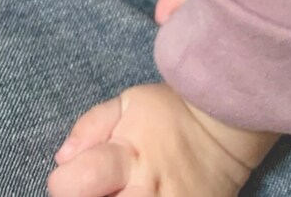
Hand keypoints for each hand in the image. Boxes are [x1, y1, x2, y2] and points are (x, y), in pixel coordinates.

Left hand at [48, 84, 278, 196]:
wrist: (227, 129)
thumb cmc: (173, 113)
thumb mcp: (130, 103)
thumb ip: (92, 126)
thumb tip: (63, 158)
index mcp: (125, 158)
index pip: (73, 183)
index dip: (64, 183)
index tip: (73, 177)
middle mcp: (143, 193)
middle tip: (102, 188)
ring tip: (125, 191)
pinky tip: (139, 195)